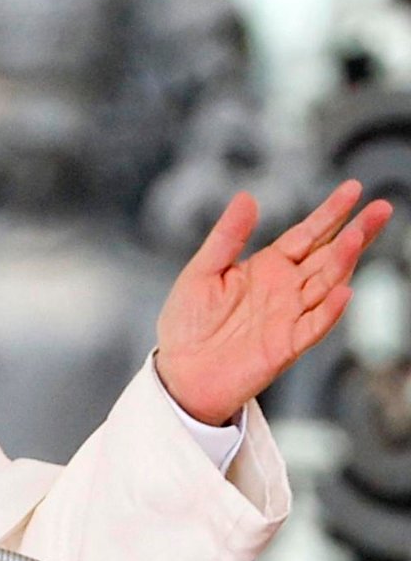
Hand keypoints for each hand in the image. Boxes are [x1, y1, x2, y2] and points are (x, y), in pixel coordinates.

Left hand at [156, 179, 392, 425]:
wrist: (180, 372)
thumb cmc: (188, 322)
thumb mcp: (201, 271)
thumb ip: (227, 237)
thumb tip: (246, 197)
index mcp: (267, 267)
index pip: (307, 234)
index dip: (330, 212)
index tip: (353, 188)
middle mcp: (285, 289)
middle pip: (327, 255)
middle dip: (354, 231)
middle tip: (380, 207)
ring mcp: (290, 317)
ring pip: (326, 285)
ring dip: (343, 262)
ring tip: (357, 236)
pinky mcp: (286, 346)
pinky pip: (314, 326)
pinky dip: (329, 310)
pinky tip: (342, 291)